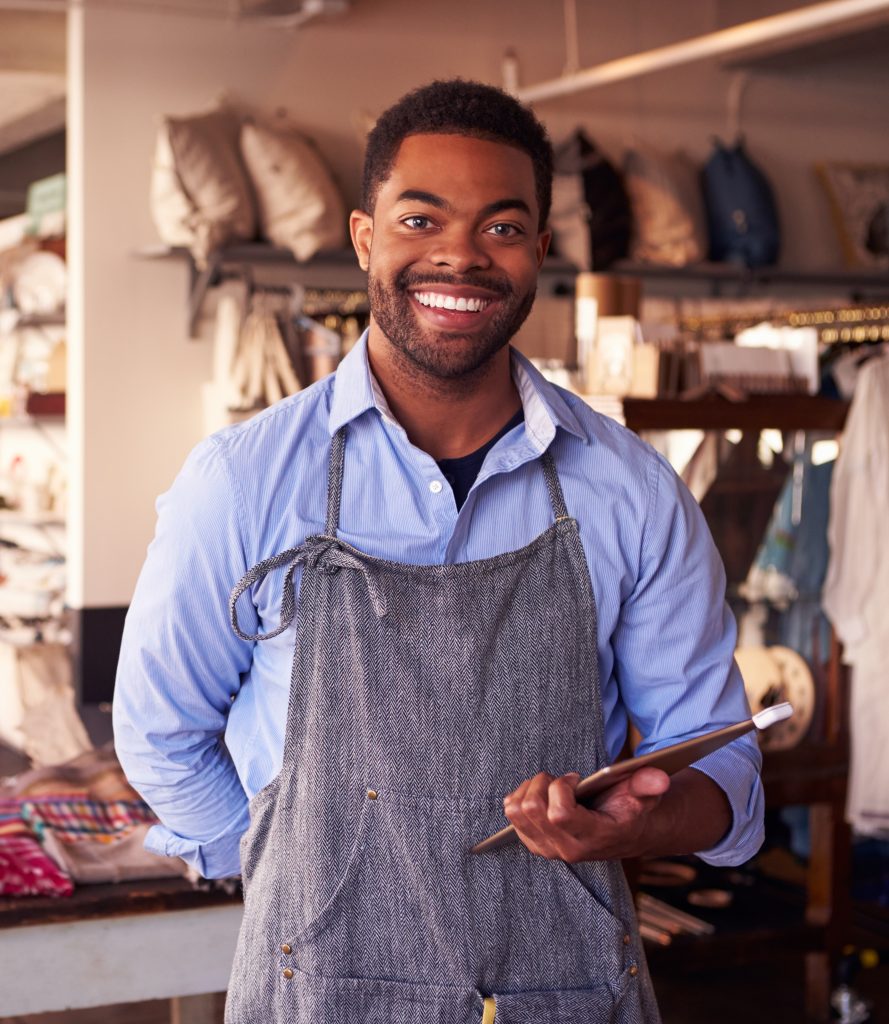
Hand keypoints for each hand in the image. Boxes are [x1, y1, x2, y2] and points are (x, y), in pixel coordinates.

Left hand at [502, 768, 669, 862]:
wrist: (625, 834)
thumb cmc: (631, 809)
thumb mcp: (644, 795)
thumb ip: (649, 784)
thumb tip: (659, 777)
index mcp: (592, 837)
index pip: (558, 814)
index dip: (561, 787)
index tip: (575, 778)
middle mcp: (566, 848)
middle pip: (530, 809)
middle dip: (542, 783)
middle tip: (562, 780)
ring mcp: (548, 849)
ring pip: (516, 811)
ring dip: (530, 788)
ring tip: (552, 787)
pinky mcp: (535, 844)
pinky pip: (511, 815)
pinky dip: (521, 797)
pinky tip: (543, 796)